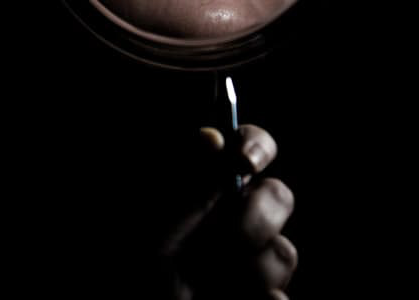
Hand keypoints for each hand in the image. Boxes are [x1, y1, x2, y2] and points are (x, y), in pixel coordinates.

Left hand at [160, 125, 297, 298]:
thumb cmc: (134, 277)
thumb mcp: (145, 231)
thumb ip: (183, 186)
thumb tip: (212, 136)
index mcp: (198, 191)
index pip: (247, 147)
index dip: (255, 145)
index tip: (245, 161)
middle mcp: (228, 223)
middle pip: (278, 197)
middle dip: (250, 220)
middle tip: (216, 245)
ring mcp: (248, 266)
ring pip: (283, 254)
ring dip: (247, 272)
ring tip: (203, 286)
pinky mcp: (262, 299)